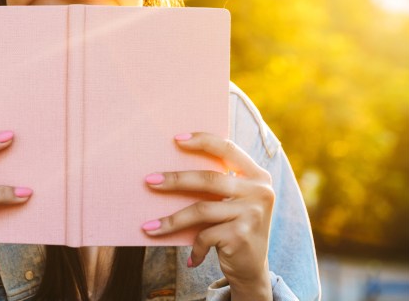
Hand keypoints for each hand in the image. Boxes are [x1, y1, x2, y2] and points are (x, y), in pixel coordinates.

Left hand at [142, 132, 274, 299]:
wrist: (252, 270)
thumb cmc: (232, 227)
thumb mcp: (232, 201)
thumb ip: (218, 183)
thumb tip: (170, 168)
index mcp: (257, 176)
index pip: (228, 149)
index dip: (203, 140)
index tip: (176, 139)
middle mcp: (260, 192)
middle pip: (209, 179)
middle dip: (175, 180)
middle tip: (149, 181)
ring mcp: (252, 214)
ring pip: (201, 210)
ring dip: (171, 221)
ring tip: (148, 227)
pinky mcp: (241, 236)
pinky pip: (204, 236)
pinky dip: (194, 248)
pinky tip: (190, 260)